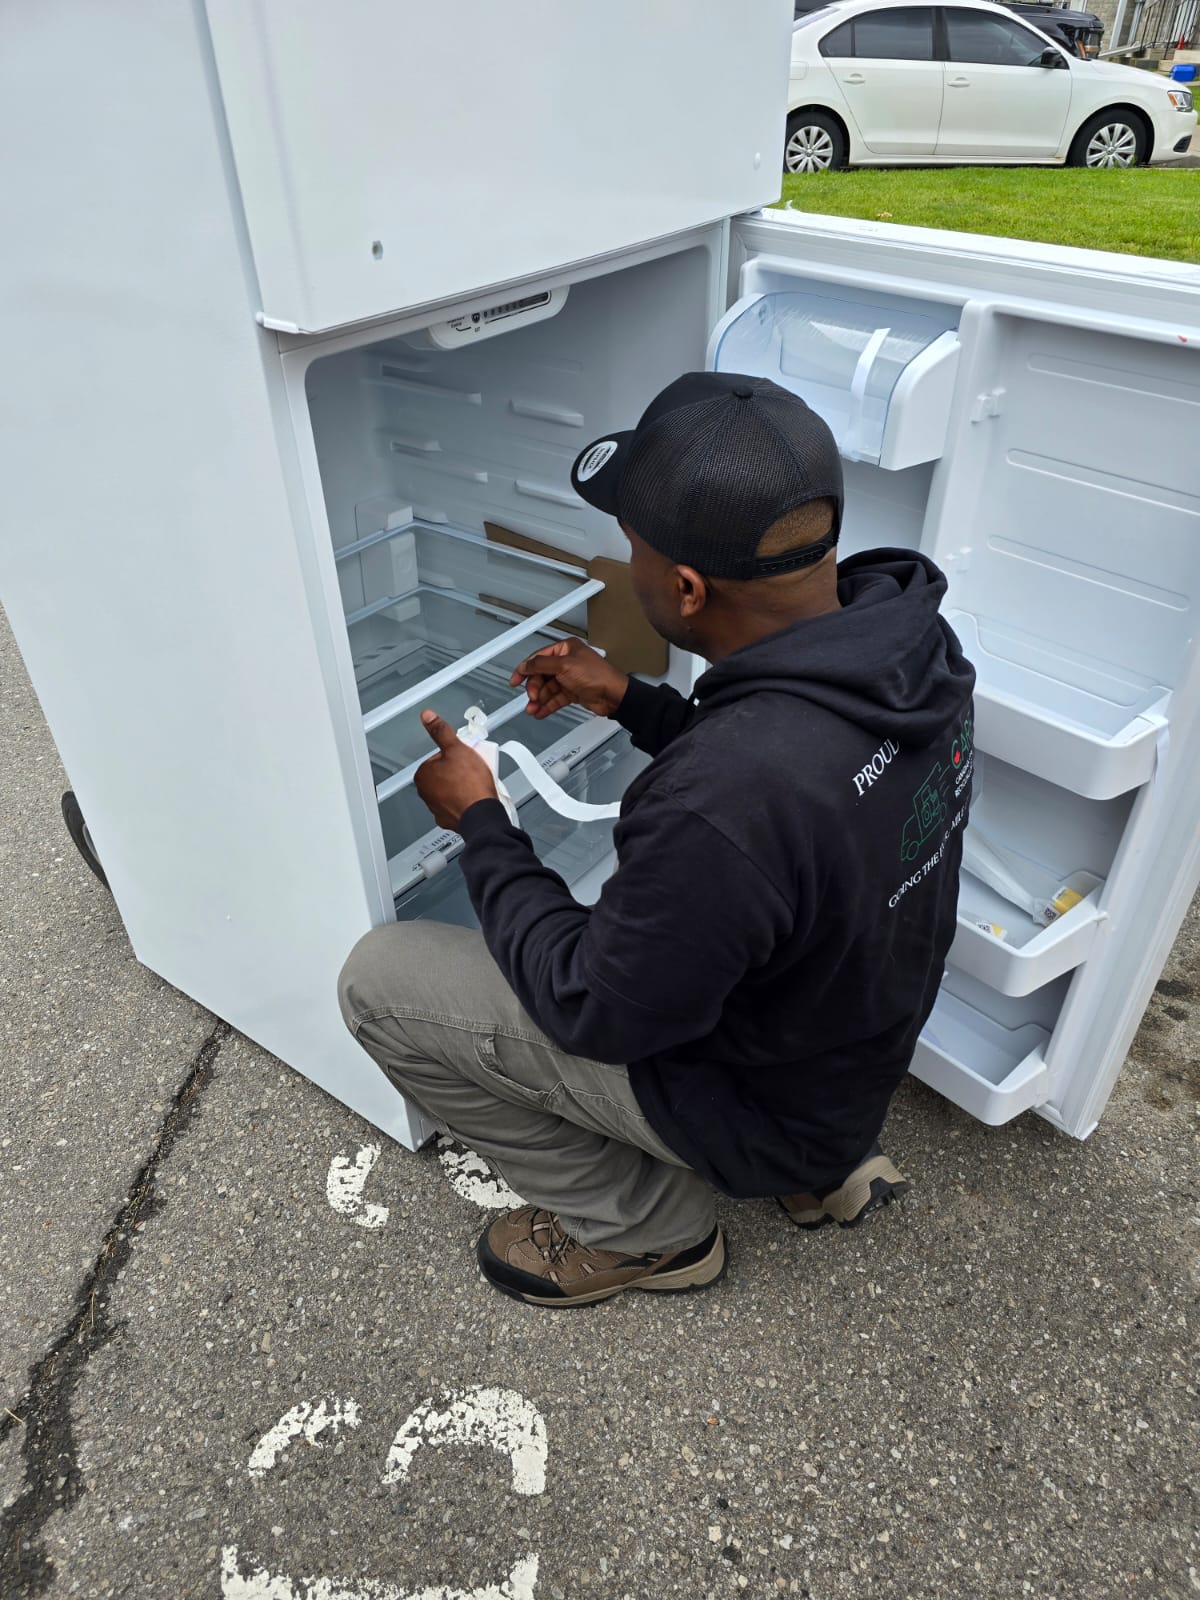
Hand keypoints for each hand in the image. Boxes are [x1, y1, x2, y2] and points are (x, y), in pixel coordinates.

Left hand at [413, 710, 498, 830]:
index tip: (465, 757)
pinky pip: (457, 805)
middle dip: (458, 771)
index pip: (439, 757)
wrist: (481, 814)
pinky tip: (474, 797)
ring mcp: (436, 807)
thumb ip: (441, 731)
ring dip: (461, 786)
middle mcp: (426, 793)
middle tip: (472, 770)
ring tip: (475, 784)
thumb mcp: (457, 748)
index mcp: (423, 774)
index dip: (455, 755)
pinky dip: (464, 801)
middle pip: (444, 773)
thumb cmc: (469, 785)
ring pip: (450, 789)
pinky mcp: (449, 818)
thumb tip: (428, 717)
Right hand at [510, 638, 628, 720]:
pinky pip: (555, 698)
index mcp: (566, 649)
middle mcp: (567, 662)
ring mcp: (570, 678)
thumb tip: (525, 665)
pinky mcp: (573, 692)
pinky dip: (547, 705)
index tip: (516, 679)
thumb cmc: (597, 676)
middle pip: (542, 675)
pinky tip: (540, 711)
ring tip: (533, 708)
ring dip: (539, 700)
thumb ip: (541, 665)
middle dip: (534, 688)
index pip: (539, 657)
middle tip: (531, 697)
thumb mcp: (564, 666)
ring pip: (547, 689)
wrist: (613, 695)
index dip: (525, 668)